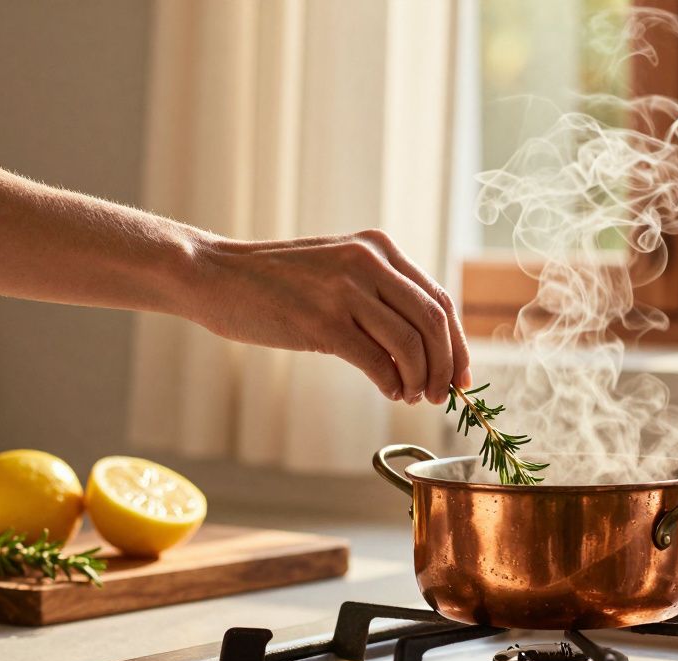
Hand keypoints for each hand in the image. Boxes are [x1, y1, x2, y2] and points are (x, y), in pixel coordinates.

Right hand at [189, 229, 471, 403]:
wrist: (215, 275)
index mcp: (379, 248)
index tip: (462, 375)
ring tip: (412, 395)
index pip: (438, 299)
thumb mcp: (338, 271)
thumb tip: (426, 350)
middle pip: (433, 321)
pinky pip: (377, 361)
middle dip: (446, 365)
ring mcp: (345, 291)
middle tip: (441, 395)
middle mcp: (368, 262)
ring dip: (421, 379)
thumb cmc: (277, 282)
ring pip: (411, 343)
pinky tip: (389, 391)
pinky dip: (392, 383)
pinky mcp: (322, 322)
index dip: (458, 343)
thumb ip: (380, 296)